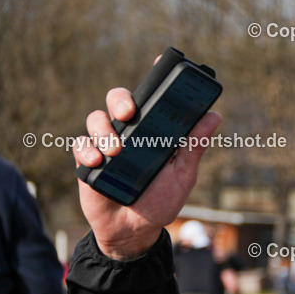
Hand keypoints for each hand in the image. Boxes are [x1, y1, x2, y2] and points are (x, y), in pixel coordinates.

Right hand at [73, 87, 220, 260]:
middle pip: (119, 99)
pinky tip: (97, 163)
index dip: (156, 78)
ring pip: (96, 118)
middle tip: (129, 113)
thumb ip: (193, 146)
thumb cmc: (160, 201)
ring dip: (104, 130)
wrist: (134, 231)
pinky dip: (87, 150)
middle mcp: (129, 133)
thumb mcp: (182, 175)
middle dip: (121, 99)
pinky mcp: (87, 161)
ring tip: (115, 151)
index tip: (162, 62)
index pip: (153, 99)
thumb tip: (214, 116)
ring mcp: (106, 145)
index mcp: (154, 132)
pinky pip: (80, 144)